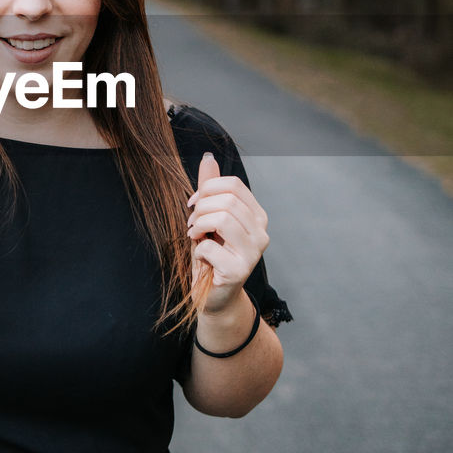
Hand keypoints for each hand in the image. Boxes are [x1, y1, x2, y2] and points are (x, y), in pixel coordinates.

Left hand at [187, 151, 269, 312]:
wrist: (212, 295)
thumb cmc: (212, 254)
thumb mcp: (210, 218)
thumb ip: (211, 189)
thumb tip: (208, 157)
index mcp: (257, 216)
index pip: (234, 185)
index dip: (208, 188)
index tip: (193, 204)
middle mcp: (261, 233)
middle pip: (227, 200)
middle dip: (201, 208)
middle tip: (191, 223)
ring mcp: (253, 253)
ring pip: (221, 219)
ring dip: (198, 226)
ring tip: (194, 236)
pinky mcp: (239, 271)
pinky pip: (210, 247)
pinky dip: (198, 249)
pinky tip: (201, 257)